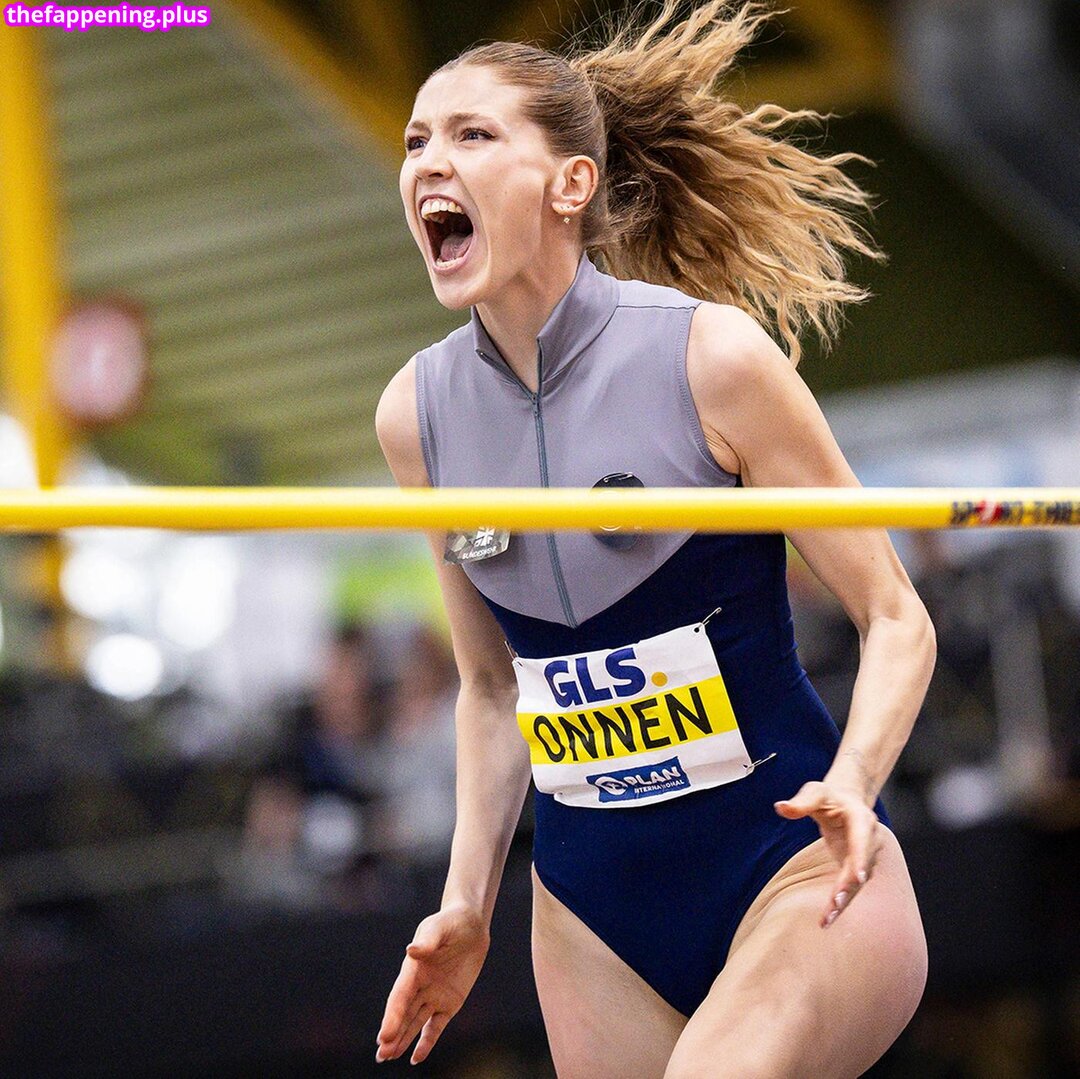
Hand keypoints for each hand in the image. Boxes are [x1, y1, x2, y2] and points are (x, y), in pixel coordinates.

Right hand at [376, 904, 489, 1064]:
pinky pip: (436, 1026)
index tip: (384, 1036)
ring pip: (415, 1023)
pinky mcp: (449, 1003)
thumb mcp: (439, 927)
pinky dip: (427, 1042)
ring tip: (388, 1057)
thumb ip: (428, 941)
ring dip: (403, 1040)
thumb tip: (412, 951)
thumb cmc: (451, 922)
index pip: (400, 996)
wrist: (470, 925)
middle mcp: (420, 985)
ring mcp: (433, 995)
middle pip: (403, 1013)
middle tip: (382, 1055)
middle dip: (393, 1034)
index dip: (392, 1016)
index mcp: (413, 969)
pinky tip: (416, 1058)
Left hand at [774, 781, 881, 927]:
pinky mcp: (856, 869)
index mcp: (861, 819)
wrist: (846, 801)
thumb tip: (780, 807)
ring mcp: (865, 857)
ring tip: (827, 919)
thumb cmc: (828, 797)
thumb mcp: (814, 792)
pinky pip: (850, 888)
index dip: (861, 858)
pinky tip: (827, 919)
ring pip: (857, 883)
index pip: (863, 839)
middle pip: (861, 866)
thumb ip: (801, 802)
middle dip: (849, 886)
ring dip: (844, 901)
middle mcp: (869, 840)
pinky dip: (841, 903)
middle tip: (836, 904)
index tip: (860, 877)